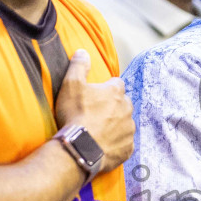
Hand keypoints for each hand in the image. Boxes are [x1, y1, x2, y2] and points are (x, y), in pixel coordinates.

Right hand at [55, 49, 134, 172]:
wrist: (79, 148)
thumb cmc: (75, 115)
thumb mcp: (71, 85)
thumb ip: (78, 66)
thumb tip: (83, 51)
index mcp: (116, 92)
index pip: (116, 84)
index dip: (106, 88)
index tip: (96, 95)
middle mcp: (127, 109)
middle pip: (123, 104)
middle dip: (113, 107)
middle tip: (96, 114)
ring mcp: (129, 130)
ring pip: (125, 124)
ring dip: (116, 125)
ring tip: (99, 131)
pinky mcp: (128, 149)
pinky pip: (125, 144)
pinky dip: (116, 144)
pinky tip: (103, 146)